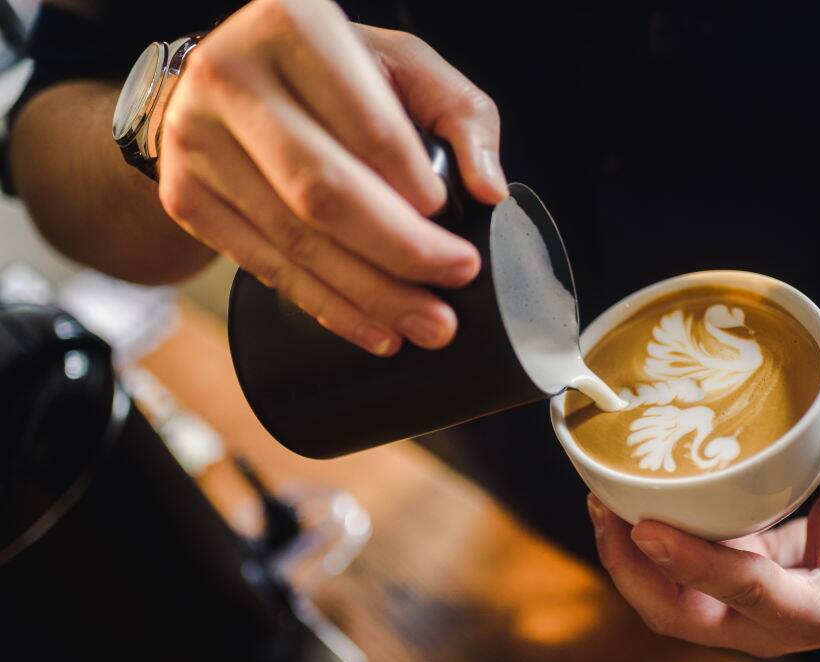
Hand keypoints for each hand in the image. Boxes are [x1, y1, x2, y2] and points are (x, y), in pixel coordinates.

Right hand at [157, 0, 507, 354]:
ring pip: (294, 239)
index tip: (458, 232)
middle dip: (400, 252)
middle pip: (323, 191)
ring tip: (428, 324)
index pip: (367, 126)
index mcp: (291, 23)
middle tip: (455, 282)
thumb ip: (462, 114)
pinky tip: (374, 329)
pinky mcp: (185, 195)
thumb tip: (489, 189)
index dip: (416, 192)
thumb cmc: (335, 75)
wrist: (233, 85)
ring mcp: (196, 138)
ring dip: (369, 295)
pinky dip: (327, 307)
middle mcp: (230, 75)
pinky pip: (265, 266)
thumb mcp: (405, 65)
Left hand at [587, 421, 819, 656]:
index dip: (693, 562)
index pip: (746, 589)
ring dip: (626, 560)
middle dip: (630, 568)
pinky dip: (645, 551)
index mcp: (812, 608)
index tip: (645, 526)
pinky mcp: (726, 598)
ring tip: (602, 500)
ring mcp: (740, 616)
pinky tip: (626, 508)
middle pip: (678, 615)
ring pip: (666, 604)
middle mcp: (766, 625)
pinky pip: (673, 584)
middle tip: (604, 507)